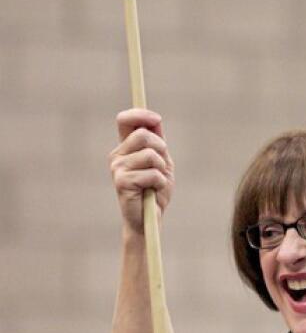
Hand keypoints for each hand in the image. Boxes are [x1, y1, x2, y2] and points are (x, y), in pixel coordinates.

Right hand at [108, 109, 174, 235]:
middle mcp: (118, 155)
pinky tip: (152, 191)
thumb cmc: (156, 190)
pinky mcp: (122, 182)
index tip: (156, 118)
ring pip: (150, 155)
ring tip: (155, 182)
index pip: (125, 120)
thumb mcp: (161, 163)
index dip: (140, 115)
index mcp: (126, 148)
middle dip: (161, 149)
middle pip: (143, 135)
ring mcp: (117, 168)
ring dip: (161, 169)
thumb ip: (158, 143)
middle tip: (161, 167)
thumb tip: (155, 120)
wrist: (150, 217)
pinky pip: (152, 174)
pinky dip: (160, 183)